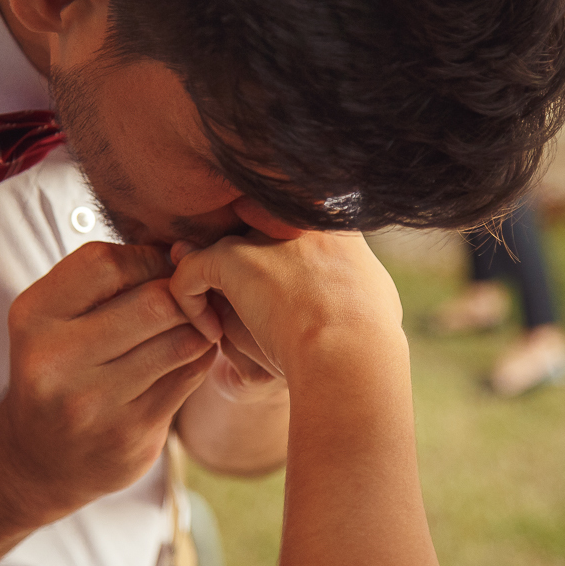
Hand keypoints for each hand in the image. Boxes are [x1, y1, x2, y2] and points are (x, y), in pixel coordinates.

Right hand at [0, 241, 217, 517]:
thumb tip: (182, 250)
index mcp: (34, 317)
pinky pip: (189, 377)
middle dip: (183, 293)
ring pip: (181, 340)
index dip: (148, 258)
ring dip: (199, 326)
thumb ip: (104, 280)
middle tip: (191, 296)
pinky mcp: (131, 433)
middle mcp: (56, 360)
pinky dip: (199, 358)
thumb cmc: (58, 371)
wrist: (37, 463)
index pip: (108, 263)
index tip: (160, 268)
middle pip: (155, 302)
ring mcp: (94, 403)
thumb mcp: (53, 318)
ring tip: (195, 323)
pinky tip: (188, 356)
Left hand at [169, 231, 402, 377]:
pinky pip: (190, 269)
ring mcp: (263, 234)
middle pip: (248, 229)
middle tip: (234, 303)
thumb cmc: (369, 334)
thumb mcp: (376, 292)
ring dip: (213, 287)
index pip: (281, 219)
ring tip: (219, 325)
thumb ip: (356, 272)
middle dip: (237, 263)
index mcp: (331, 221)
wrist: (350, 349)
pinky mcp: (233, 258)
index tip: (270, 294)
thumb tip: (362, 279)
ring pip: (219, 250)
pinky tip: (209, 333)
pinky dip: (188, 299)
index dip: (270, 255)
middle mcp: (294, 217)